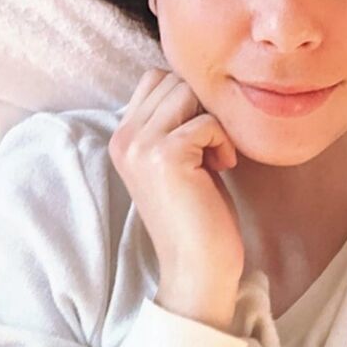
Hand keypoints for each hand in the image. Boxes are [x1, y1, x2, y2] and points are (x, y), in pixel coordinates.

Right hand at [108, 68, 245, 300]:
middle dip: (201, 108)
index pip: (155, 78)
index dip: (186, 99)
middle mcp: (124, 137)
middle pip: (174, 81)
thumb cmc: (197, 212)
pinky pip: (208, 122)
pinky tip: (223, 168)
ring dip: (212, 121)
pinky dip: (224, 142)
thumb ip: (171, 121)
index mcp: (122, 136)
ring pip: (188, 93)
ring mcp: (141, 145)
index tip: (198, 136)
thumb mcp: (175, 158)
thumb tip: (195, 81)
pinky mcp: (166, 156)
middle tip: (209, 148)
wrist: (197, 268)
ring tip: (214, 156)